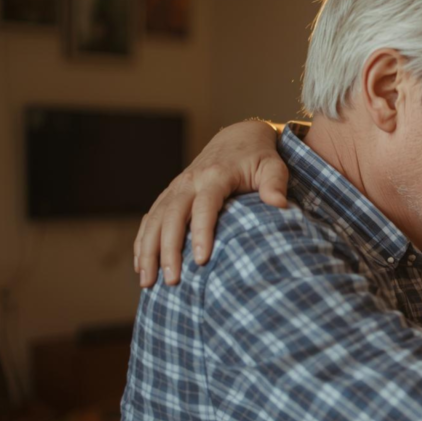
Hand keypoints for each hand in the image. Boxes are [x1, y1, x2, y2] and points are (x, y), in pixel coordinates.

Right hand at [134, 120, 289, 287]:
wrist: (238, 139)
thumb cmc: (260, 157)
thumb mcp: (273, 166)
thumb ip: (275, 184)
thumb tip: (280, 204)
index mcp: (216, 175)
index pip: (205, 206)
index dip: (202, 232)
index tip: (202, 260)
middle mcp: (190, 181)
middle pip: (173, 216)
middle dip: (169, 250)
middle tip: (171, 281)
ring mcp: (177, 187)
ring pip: (155, 219)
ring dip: (149, 251)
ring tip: (149, 282)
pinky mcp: (171, 193)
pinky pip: (151, 218)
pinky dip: (143, 241)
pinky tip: (141, 266)